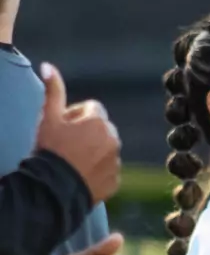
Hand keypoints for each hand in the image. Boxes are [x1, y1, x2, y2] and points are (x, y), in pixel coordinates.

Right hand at [35, 64, 120, 204]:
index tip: (62, 128)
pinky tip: (80, 175)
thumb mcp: (48, 118)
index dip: (74, 117)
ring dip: (93, 151)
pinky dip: (98, 171)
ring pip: (105, 150)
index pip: (91, 109)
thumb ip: (53, 91)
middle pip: (101, 129)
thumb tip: (48, 66)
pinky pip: (107, 170)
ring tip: (72, 162)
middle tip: (66, 146)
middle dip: (87, 133)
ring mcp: (116, 160)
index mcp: (99, 120)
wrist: (53, 188)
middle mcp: (113, 138)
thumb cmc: (50, 150)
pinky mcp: (115, 180)